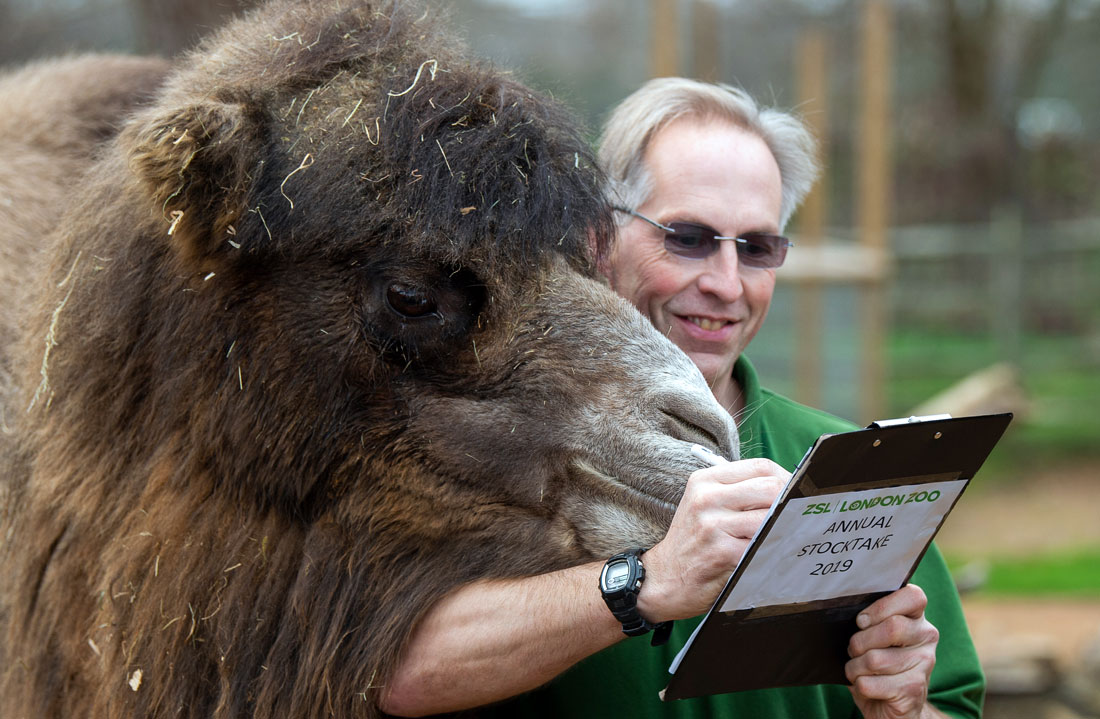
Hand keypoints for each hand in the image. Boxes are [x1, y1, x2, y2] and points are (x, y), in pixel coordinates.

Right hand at [637, 458, 787, 621]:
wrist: (663, 579)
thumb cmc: (693, 542)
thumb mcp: (704, 506)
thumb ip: (738, 493)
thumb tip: (788, 489)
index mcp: (705, 481)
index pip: (760, 466)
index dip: (786, 478)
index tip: (795, 494)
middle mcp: (707, 498)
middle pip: (770, 488)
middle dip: (790, 504)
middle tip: (797, 518)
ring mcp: (713, 525)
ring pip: (770, 518)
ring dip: (786, 529)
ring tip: (788, 538)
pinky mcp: (722, 553)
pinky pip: (763, 545)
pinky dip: (775, 550)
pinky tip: (773, 555)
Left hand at [846, 584, 943, 718]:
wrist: (891, 706)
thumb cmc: (875, 663)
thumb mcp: (872, 635)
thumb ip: (868, 620)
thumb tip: (845, 610)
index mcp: (916, 617)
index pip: (913, 596)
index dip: (882, 607)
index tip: (862, 621)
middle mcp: (927, 637)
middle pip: (892, 627)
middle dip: (860, 641)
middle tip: (854, 650)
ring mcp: (924, 664)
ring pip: (875, 659)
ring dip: (855, 667)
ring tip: (857, 670)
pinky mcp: (914, 689)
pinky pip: (870, 683)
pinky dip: (859, 685)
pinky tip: (866, 686)